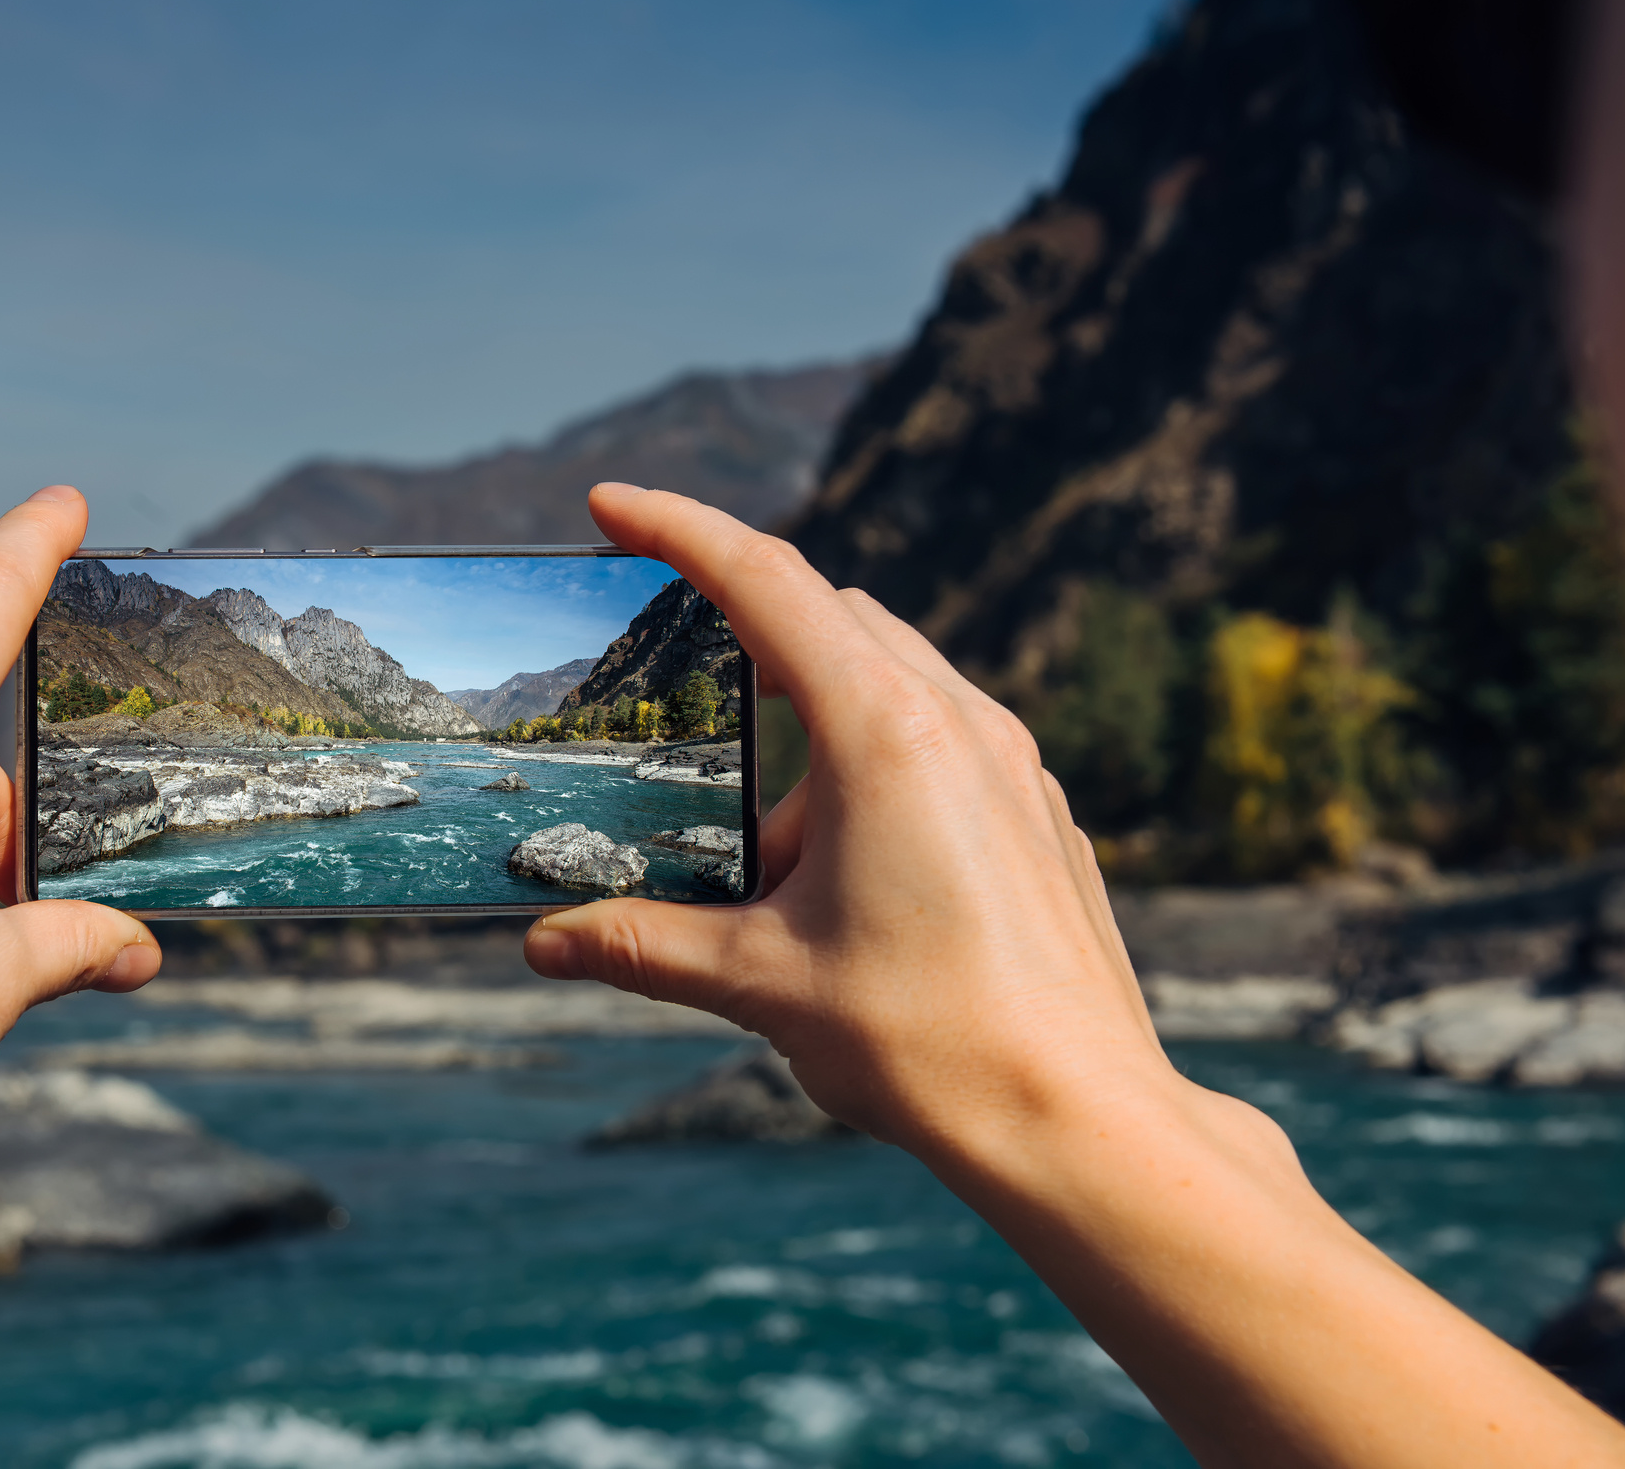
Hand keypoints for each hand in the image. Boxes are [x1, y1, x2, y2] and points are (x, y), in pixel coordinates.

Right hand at [527, 485, 1624, 1468]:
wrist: (1079, 1119)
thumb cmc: (926, 1042)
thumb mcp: (760, 983)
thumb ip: (642, 944)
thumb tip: (545, 939)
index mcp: (882, 731)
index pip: (765, 581)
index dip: (678, 529)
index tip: (611, 504)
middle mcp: (960, 720)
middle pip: (832, 616)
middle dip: (744, 622)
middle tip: (668, 658)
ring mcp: (1013, 764)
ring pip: (893, 675)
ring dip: (810, 711)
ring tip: (756, 830)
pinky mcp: (1039, 812)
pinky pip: (942, 737)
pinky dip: (871, 757)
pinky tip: (840, 860)